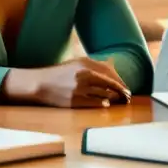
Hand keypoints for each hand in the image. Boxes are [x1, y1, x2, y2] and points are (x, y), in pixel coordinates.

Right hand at [8, 57, 130, 108]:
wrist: (40, 84)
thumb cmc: (60, 74)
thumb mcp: (76, 63)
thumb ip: (94, 64)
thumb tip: (113, 64)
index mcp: (85, 64)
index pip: (109, 72)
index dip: (120, 81)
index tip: (126, 87)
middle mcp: (83, 75)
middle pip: (109, 84)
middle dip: (121, 91)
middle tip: (127, 97)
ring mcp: (79, 89)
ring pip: (104, 94)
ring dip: (113, 98)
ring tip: (118, 101)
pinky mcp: (74, 101)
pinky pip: (94, 104)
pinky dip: (102, 104)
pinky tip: (106, 104)